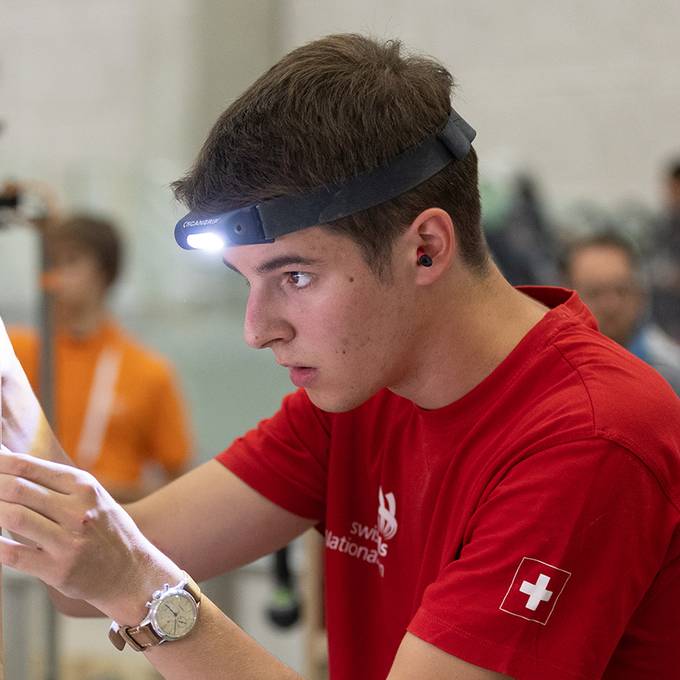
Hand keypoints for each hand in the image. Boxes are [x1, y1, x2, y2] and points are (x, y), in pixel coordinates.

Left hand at [0, 448, 180, 622]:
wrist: (131, 571)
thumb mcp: (94, 499)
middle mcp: (77, 511)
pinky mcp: (57, 569)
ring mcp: (68, 541)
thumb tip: (14, 469)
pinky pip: (13, 554)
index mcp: (85, 488)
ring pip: (14, 517)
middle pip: (18, 490)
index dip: (2, 463)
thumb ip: (59, 485)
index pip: (32, 468)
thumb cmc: (107, 530)